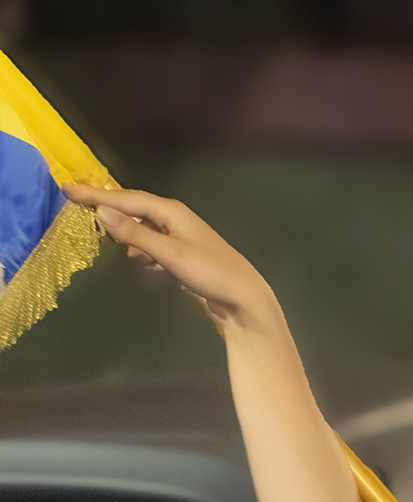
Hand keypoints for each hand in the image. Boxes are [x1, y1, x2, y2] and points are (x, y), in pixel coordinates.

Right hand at [60, 183, 275, 328]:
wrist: (244, 298)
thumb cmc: (209, 272)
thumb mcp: (169, 253)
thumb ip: (135, 233)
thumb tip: (102, 211)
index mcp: (171, 211)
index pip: (125, 198)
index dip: (95, 194)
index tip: (66, 189)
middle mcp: (175, 219)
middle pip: (134, 208)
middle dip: (108, 207)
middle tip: (77, 204)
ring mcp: (181, 237)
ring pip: (144, 227)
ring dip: (126, 231)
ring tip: (108, 238)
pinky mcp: (185, 255)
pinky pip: (155, 245)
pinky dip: (144, 250)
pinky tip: (141, 262)